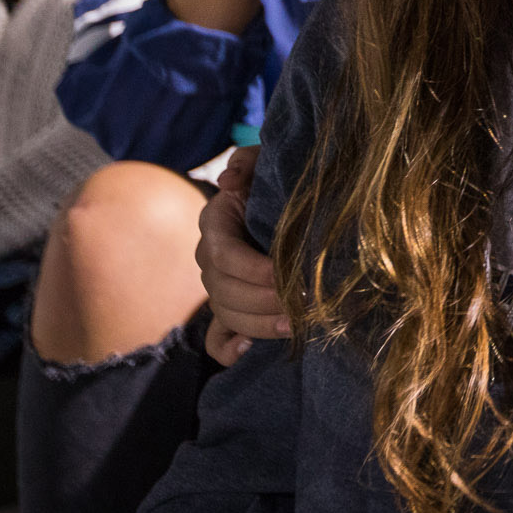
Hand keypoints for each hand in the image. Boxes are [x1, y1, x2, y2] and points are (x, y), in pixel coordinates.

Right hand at [197, 145, 288, 365]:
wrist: (287, 205)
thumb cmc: (278, 181)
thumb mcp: (266, 163)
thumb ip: (248, 162)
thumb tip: (230, 180)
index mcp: (216, 223)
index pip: (223, 254)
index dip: (253, 269)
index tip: (285, 274)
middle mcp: (210, 258)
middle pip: (224, 291)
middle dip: (264, 301)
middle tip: (302, 305)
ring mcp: (217, 287)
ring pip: (226, 315)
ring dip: (260, 325)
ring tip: (296, 326)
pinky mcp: (229, 308)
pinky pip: (217, 339)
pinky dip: (228, 349)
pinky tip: (248, 350)